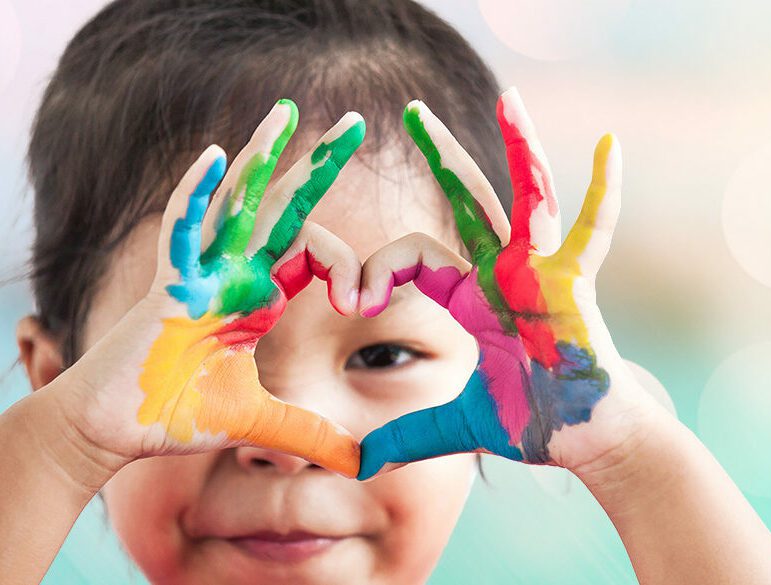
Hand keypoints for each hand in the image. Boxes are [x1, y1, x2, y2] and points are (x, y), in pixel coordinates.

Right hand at [59, 100, 364, 476]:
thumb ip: (312, 435)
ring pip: (238, 204)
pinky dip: (199, 194)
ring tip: (288, 112)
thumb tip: (364, 463)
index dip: (349, 267)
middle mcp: (235, 274)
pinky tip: (218, 156)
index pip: (316, 252)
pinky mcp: (167, 288)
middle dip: (320, 166)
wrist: (112, 430)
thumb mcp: (259, 421)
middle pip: (285, 208)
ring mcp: (200, 274)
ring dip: (264, 157)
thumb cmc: (176, 416)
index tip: (361, 303)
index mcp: (260, 294)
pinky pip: (183, 232)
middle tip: (357, 123)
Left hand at [357, 88, 649, 479]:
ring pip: (526, 197)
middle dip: (442, 155)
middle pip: (467, 200)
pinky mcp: (575, 283)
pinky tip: (610, 144)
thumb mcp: (454, 423)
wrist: (581, 438)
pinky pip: (591, 231)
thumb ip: (407, 433)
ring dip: (519, 147)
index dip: (376, 268)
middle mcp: (501, 272)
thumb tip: (357, 463)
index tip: (349, 297)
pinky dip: (603, 191)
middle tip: (412, 111)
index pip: (411, 254)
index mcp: (468, 294)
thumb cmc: (528, 422)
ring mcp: (541, 272)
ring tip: (510, 96)